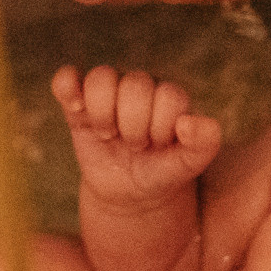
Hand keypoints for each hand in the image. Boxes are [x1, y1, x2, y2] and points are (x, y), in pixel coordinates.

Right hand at [53, 65, 222, 205]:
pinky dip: (67, 86)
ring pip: (102, 77)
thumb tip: (188, 122)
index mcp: (168, 96)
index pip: (167, 95)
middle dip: (134, 125)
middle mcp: (138, 88)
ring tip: (109, 136)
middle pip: (134, 84)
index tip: (161, 146)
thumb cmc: (162, 173)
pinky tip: (76, 108)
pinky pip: (67, 80)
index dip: (162, 126)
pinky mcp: (78, 106)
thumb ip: (204, 144)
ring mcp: (107, 95)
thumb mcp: (188, 165)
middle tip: (135, 146)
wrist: (130, 194)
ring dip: (104, 113)